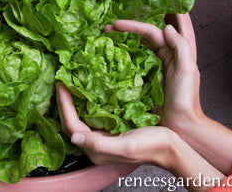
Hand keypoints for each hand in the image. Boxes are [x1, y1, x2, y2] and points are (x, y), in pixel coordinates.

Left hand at [56, 82, 225, 190]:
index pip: (71, 125)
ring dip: (73, 102)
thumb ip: (99, 144)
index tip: (61, 84)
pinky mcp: (110, 131)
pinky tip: (87, 92)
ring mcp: (102, 137)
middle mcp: (96, 144)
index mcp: (97, 149)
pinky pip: (91, 116)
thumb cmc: (152, 146)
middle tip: (62, 82)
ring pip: (80, 118)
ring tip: (70, 85)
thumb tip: (74, 137)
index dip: (63, 105)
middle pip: (71, 122)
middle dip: (64, 102)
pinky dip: (85, 103)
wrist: (170, 148)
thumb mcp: (126, 146)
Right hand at [105, 20, 202, 131]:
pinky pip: (133, 65)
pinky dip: (123, 59)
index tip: (115, 24)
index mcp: (173, 52)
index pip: (151, 32)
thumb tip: (167, 27)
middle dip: (125, 30)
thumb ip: (181, 46)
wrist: (182, 126)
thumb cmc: (185, 99)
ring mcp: (153, 69)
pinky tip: (112, 58)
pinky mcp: (145, 81)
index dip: (133, 26)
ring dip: (123, 42)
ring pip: (137, 49)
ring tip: (106, 38)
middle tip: (106, 28)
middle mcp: (163, 57)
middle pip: (142, 37)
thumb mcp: (187, 70)